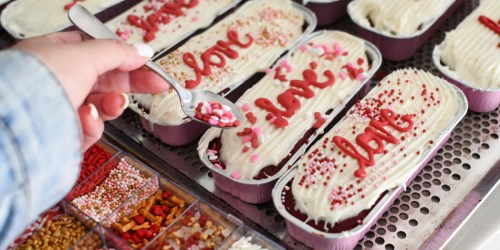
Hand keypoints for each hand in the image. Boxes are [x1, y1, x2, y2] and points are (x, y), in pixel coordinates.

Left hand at [14, 31, 167, 149]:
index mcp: (54, 55)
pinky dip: (93, 124)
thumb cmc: (41, 82)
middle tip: (156, 85)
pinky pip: (90, 128)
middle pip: (104, 81)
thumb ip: (118, 52)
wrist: (21, 125)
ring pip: (101, 106)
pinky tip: (86, 119)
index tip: (147, 63)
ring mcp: (59, 109)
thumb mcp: (86, 56)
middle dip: (129, 85)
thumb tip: (141, 50)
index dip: (125, 58)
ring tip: (114, 103)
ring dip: (112, 104)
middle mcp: (55, 81)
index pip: (98, 53)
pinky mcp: (63, 135)